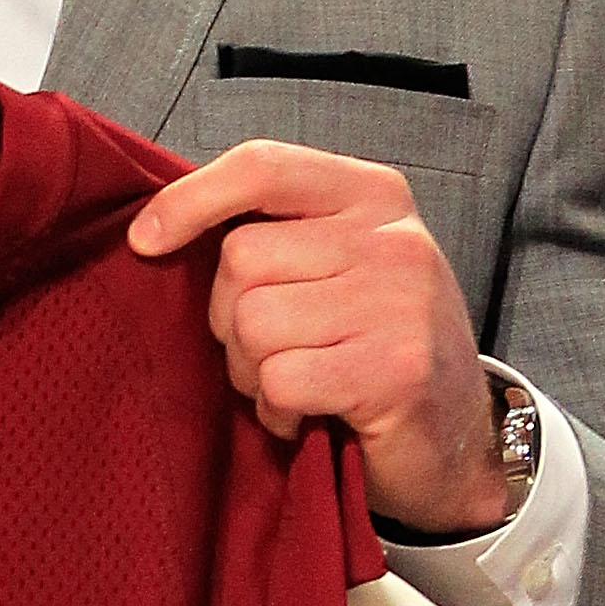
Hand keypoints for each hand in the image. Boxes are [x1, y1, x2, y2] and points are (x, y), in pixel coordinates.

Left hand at [127, 140, 509, 536]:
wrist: (459, 438)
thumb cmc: (373, 344)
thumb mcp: (338, 263)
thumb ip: (276, 233)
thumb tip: (157, 225)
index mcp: (373, 194)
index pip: (262, 167)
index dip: (189, 200)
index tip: (145, 241)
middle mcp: (393, 237)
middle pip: (242, 260)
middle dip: (231, 319)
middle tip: (273, 352)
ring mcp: (400, 302)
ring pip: (254, 325)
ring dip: (254, 372)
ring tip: (298, 383)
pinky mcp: (396, 370)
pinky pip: (281, 381)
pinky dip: (278, 412)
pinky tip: (310, 416)